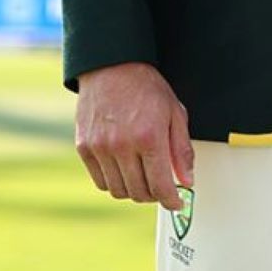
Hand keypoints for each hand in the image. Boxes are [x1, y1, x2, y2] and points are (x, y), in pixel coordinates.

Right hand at [75, 61, 194, 210]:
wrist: (112, 67)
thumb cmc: (147, 88)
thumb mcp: (175, 113)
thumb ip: (181, 150)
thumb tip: (187, 180)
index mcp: (149, 137)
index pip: (160, 185)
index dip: (171, 200)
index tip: (177, 203)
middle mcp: (122, 146)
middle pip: (139, 192)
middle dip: (155, 195)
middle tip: (162, 188)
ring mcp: (100, 148)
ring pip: (119, 190)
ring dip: (134, 191)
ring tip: (143, 178)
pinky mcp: (84, 148)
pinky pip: (100, 181)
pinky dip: (114, 182)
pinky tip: (125, 171)